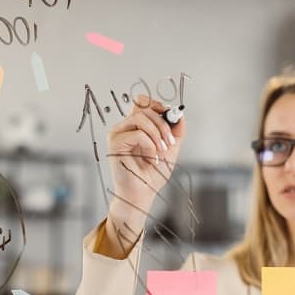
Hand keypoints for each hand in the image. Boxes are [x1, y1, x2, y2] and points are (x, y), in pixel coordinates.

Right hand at [104, 95, 185, 249]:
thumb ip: (176, 130)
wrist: (143, 193)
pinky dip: (149, 145)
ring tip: (162, 150)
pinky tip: (151, 158)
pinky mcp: (115, 143)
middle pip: (144, 109)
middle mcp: (124, 127)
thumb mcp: (170, 148)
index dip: (156, 104)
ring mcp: (118, 134)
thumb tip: (179, 114)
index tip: (170, 116)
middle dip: (162, 124)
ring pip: (140, 118)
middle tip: (170, 142)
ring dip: (157, 134)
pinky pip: (136, 134)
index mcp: (135, 126)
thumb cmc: (152, 174)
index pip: (141, 101)